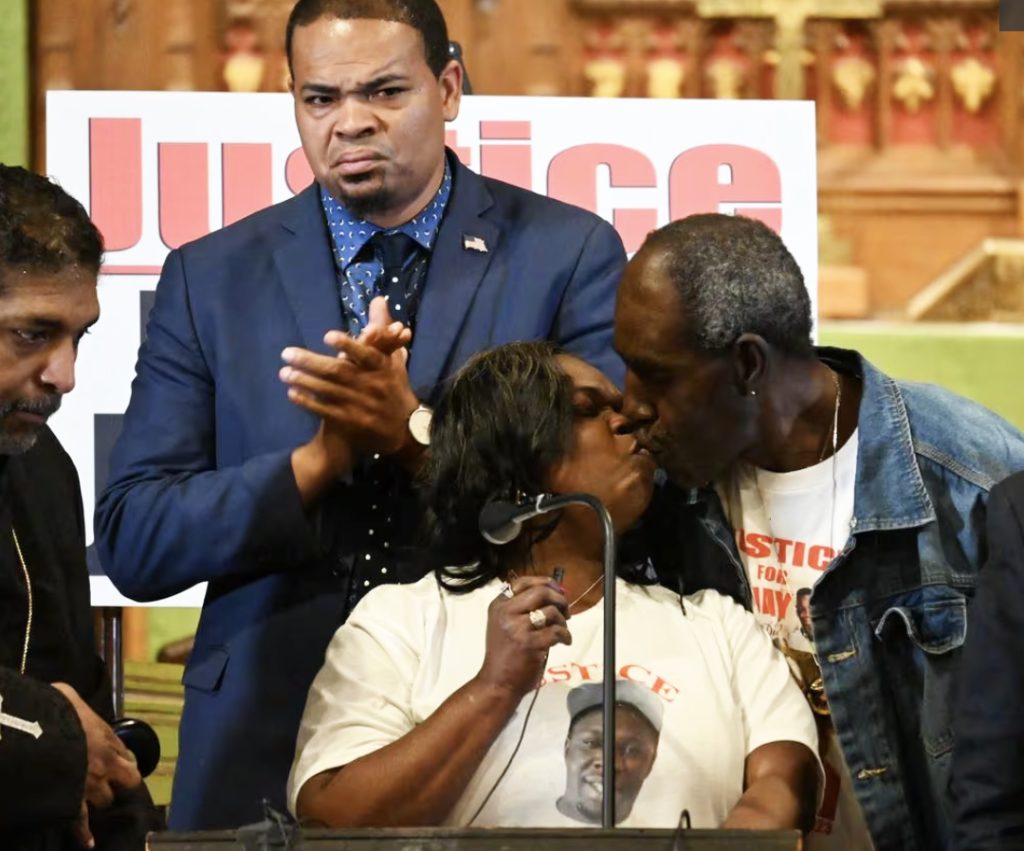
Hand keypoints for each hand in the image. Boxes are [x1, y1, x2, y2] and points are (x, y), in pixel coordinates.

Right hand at [52, 683, 140, 845]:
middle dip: (120, 781)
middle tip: (111, 781)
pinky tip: (88, 842)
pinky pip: (80, 821)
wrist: (38, 734)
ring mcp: (91, 785)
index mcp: (108, 739)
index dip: (122, 758)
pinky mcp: (73, 801)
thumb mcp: (68, 696)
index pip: (126, 754)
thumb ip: (75, 704)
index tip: (117, 760)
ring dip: (101, 799)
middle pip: (127, 780)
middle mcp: (107, 764)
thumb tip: (67, 700)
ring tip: (94, 799)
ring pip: (106, 800)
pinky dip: (84, 832)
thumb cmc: (54, 710)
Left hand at [281, 331, 418, 457]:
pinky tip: (292, 394)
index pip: (367, 355)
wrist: (403, 429)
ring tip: (284, 372)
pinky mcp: (351, 422)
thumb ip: (382, 329)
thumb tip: (377, 299)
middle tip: (286, 353)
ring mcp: (360, 406)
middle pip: (338, 372)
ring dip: (304, 381)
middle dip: (310, 362)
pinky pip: (325, 411)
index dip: (348, 345)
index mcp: (383, 367)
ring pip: (328, 391)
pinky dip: (308, 402)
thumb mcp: (393, 358)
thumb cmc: (393, 387)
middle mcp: (371, 386)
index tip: (327, 336)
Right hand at [476, 576, 570, 698]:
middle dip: (559, 599)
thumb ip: (520, 607)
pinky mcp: (530, 644)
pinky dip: (565, 635)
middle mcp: (506, 612)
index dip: (544, 582)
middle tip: (566, 610)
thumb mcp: (503, 623)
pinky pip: (556, 631)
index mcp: (498, 605)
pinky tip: (564, 641)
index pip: (522, 582)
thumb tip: (553, 592)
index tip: (558, 590)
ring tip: (562, 629)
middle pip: (541, 592)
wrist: (497, 681)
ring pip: (551, 612)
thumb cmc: (503, 653)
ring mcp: (517, 628)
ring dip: (563, 620)